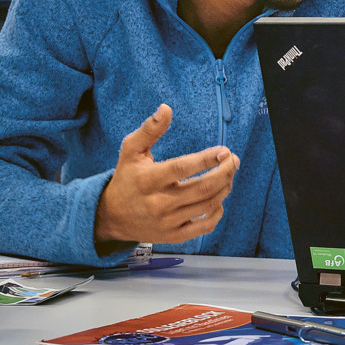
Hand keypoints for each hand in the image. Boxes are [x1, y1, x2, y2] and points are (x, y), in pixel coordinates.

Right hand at [95, 104, 240, 245]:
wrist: (110, 216)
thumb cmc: (126, 178)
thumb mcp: (131, 151)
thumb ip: (150, 130)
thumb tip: (166, 108)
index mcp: (147, 180)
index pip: (182, 169)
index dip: (207, 159)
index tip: (224, 150)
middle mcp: (158, 203)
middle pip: (202, 188)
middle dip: (225, 172)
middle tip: (234, 160)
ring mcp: (167, 222)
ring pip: (207, 205)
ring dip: (224, 187)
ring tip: (228, 173)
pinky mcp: (174, 236)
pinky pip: (205, 227)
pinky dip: (218, 212)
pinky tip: (219, 198)